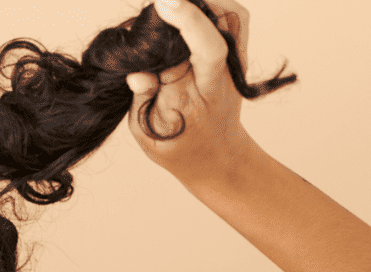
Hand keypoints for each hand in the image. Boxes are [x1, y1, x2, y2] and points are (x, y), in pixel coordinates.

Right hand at [125, 0, 257, 183]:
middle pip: (218, 24)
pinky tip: (188, 10)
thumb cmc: (178, 146)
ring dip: (200, 4)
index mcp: (200, 96)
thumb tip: (135, 72)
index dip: (189, 20)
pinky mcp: (235, 54)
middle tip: (154, 10)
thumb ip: (143, 99)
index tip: (163, 3)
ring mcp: (232, 63)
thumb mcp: (150, 132)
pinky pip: (233, 18)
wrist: (217, 156)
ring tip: (169, 9)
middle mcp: (221, 75)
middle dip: (186, 8)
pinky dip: (211, 6)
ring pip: (229, 15)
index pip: (206, 48)